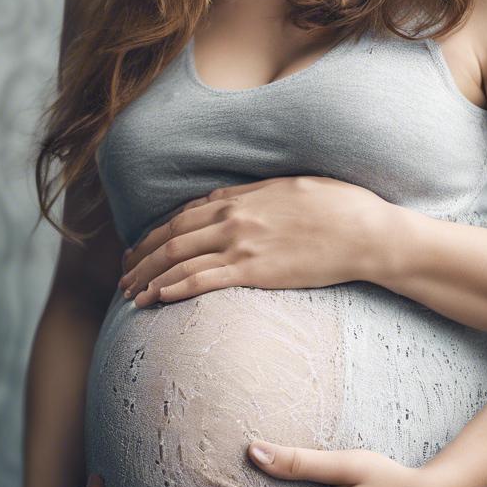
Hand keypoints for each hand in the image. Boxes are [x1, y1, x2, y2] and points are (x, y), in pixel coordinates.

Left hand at [117, 176, 387, 307]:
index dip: (154, 234)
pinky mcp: (253, 271)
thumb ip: (253, 194)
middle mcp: (232, 218)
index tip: (139, 249)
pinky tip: (155, 299)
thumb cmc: (337, 207)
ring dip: (148, 278)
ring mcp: (241, 244)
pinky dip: (172, 289)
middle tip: (123, 276)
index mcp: (240, 197)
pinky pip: (201, 280)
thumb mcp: (289, 187)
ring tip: (130, 295)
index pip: (182, 216)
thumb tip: (226, 199)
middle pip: (170, 238)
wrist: (364, 231)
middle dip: (140, 258)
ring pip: (177, 260)